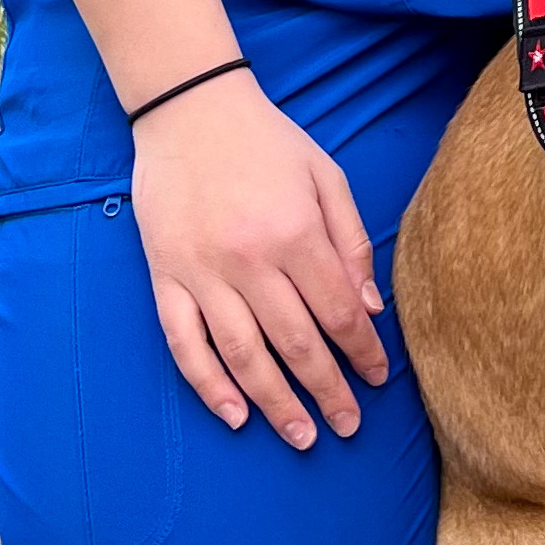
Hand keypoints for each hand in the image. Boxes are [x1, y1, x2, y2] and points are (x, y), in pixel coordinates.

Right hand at [129, 71, 389, 446]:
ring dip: (275, 403)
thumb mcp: (326, 176)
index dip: (363, 353)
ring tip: (302, 436)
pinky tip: (234, 414)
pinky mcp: (165, 276)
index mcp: (295, 233)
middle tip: (348, 426)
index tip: (379, 379)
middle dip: (327, 391)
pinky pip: (184, 343)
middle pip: (295, 344)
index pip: (338, 312)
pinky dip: (207, 385)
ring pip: (242, 355)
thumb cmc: (267, 142)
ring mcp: (202, 272)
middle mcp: (249, 260)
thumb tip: (369, 308)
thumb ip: (350, 242)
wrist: (189, 109)